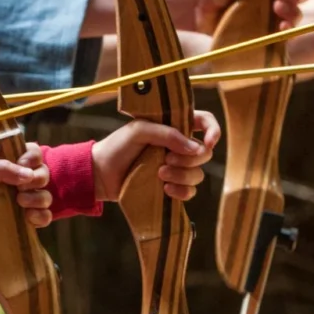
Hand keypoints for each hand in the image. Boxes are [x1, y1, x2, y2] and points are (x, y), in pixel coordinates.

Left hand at [0, 144, 55, 254]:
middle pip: (42, 173)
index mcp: (3, 163)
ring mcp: (18, 202)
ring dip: (40, 198)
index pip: (30, 152)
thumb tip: (28, 175)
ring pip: (45, 196)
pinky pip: (43, 217)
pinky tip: (29, 218)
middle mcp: (13, 181)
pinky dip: (42, 217)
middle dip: (39, 177)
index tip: (22, 164)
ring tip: (21, 203)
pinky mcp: (19, 223)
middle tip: (21, 187)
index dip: (32, 157)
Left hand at [91, 110, 219, 201]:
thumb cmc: (117, 147)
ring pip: (198, 174)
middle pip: (204, 153)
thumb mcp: (139, 131)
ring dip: (183, 175)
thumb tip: (197, 148)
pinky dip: (182, 191)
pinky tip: (166, 189)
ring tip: (160, 174)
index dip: (213, 130)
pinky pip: (190, 192)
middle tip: (166, 159)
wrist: (100, 174)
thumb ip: (168, 134)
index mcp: (172, 127)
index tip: (208, 142)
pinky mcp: (170, 187)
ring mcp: (175, 168)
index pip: (204, 122)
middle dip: (190, 159)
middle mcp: (177, 147)